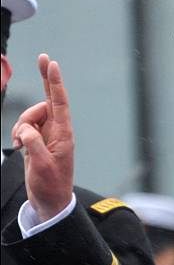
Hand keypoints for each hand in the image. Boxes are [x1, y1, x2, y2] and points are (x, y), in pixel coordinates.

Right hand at [12, 54, 73, 221]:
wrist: (49, 201)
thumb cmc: (50, 185)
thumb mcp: (42, 165)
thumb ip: (33, 143)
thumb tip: (27, 129)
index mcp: (63, 134)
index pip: (59, 102)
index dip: (54, 81)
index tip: (51, 63)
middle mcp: (56, 130)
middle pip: (45, 102)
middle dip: (40, 90)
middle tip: (41, 65)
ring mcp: (46, 134)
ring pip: (29, 116)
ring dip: (21, 127)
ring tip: (22, 145)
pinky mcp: (36, 141)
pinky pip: (24, 127)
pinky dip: (18, 134)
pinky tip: (19, 146)